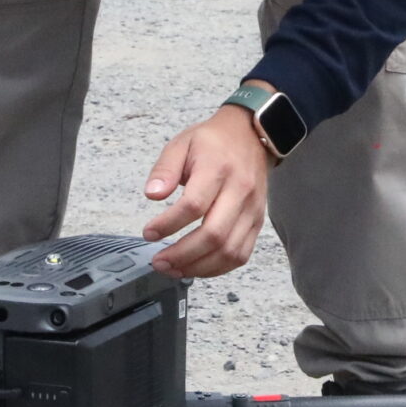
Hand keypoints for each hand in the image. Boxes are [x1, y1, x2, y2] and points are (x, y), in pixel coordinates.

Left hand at [141, 103, 272, 278]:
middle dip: (182, 255)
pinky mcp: (257, 223)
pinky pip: (241, 255)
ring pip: (230, 251)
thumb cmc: (213, 142)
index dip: (168, 224)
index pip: (194, 205)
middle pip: (214, 235)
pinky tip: (197, 268)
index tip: (149, 232)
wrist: (250, 136)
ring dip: (199, 267)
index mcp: (218, 169)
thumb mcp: (181, 144)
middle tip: (159, 261)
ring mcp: (252, 210)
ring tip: (174, 269)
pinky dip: (218, 268)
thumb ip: (164, 169)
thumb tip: (152, 194)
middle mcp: (239, 191)